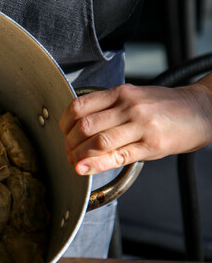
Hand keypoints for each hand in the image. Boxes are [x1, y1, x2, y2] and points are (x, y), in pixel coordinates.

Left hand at [59, 80, 211, 174]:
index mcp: (121, 93)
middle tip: (68, 152)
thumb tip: (76, 127)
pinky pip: (117, 156)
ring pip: (98, 141)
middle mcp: (129, 106)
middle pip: (84, 126)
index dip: (64, 123)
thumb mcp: (133, 97)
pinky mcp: (151, 144)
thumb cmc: (163, 107)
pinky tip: (84, 169)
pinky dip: (95, 164)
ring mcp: (140, 125)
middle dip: (69, 143)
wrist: (201, 110)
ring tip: (74, 162)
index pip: (80, 106)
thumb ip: (107, 108)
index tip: (63, 133)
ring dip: (79, 156)